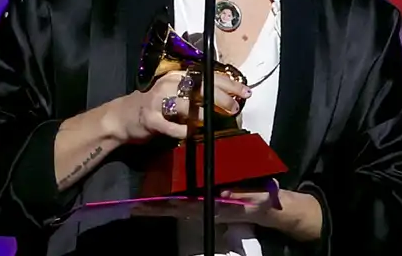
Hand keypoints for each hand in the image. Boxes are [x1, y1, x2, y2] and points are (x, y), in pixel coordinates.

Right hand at [113, 70, 251, 142]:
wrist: (122, 117)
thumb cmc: (155, 105)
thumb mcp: (175, 94)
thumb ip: (197, 95)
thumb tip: (229, 99)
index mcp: (177, 76)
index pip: (207, 76)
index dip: (229, 84)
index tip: (245, 92)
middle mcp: (168, 85)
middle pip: (199, 88)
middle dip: (221, 98)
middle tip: (235, 107)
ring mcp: (157, 101)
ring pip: (186, 105)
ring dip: (203, 113)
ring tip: (214, 120)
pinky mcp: (150, 119)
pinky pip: (171, 127)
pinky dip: (184, 131)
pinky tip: (191, 134)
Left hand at [129, 179, 281, 224]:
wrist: (267, 207)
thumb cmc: (261, 200)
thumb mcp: (255, 197)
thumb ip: (241, 196)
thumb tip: (225, 194)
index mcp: (212, 205)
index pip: (185, 205)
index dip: (167, 205)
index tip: (149, 203)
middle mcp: (204, 207)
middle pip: (175, 208)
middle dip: (155, 207)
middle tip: (134, 205)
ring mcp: (204, 205)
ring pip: (176, 206)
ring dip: (158, 206)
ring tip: (138, 204)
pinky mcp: (205, 202)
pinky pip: (184, 202)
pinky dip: (169, 202)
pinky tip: (158, 197)